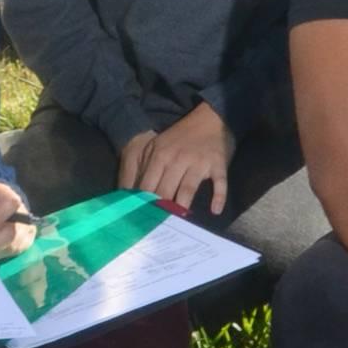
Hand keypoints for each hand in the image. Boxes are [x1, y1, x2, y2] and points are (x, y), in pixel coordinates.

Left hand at [119, 105, 233, 215]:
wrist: (208, 119)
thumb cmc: (178, 139)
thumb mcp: (156, 148)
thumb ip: (143, 169)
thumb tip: (128, 194)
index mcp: (159, 156)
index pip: (148, 185)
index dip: (144, 204)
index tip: (141, 221)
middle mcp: (178, 159)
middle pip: (166, 190)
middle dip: (162, 210)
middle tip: (158, 228)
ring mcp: (198, 162)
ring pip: (188, 189)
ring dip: (183, 206)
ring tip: (180, 223)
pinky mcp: (217, 164)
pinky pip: (219, 183)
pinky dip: (218, 197)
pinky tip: (215, 211)